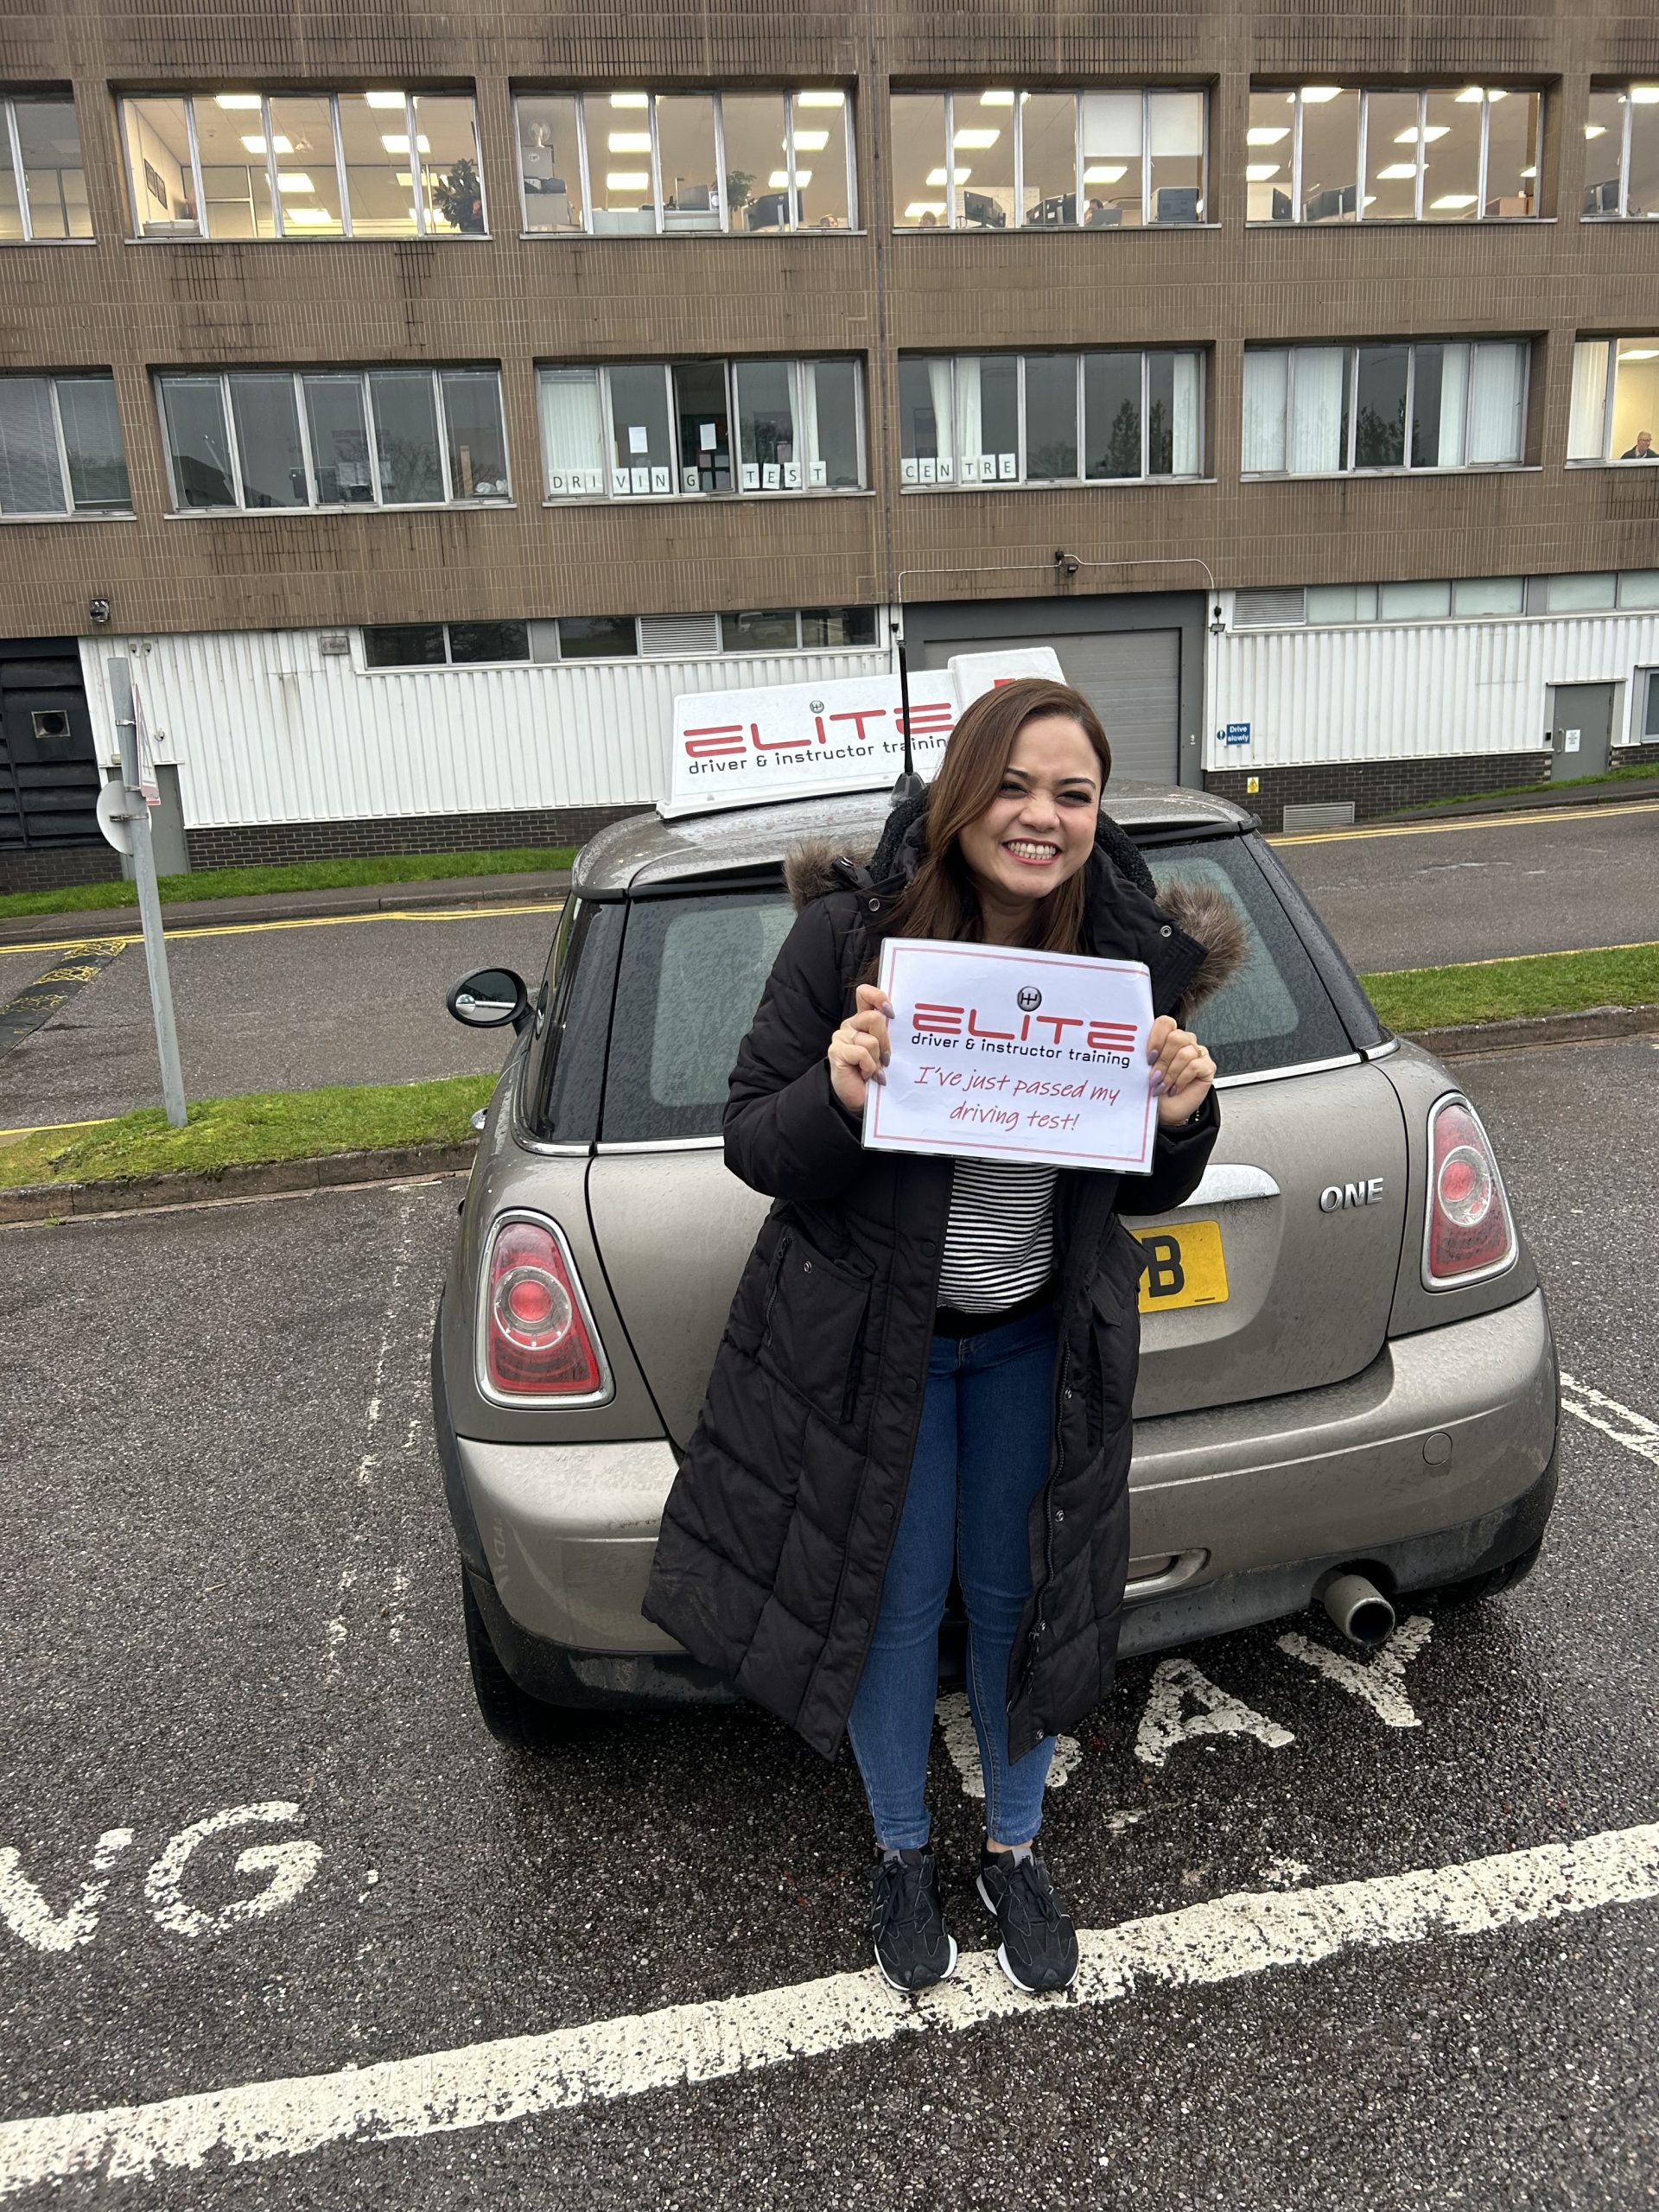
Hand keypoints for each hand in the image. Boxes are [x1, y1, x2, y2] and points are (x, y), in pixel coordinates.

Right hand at [827, 984, 892, 1114]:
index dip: (878, 997)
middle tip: (886, 1058)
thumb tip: (906, 1024)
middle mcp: (851, 1025)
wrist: (861, 1099)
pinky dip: (869, 1067)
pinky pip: (862, 1053)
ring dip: (877, 1059)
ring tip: (874, 1070)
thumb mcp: (887, 1050)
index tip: (890, 1013)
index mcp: (863, 1020)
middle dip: (885, 1041)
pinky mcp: (836, 1052)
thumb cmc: (876, 1074)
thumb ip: (890, 1034)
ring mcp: (841, 1038)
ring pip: (870, 1040)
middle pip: (873, 1018)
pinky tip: (867, 1075)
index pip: (865, 994)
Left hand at [1147, 1015, 1214, 1127]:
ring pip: (1186, 1052)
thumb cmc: (1155, 1090)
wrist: (1166, 1111)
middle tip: (1154, 1077)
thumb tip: (1137, 1048)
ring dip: (1170, 1073)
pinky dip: (1182, 1079)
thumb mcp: (1145, 1070)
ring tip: (1163, 1086)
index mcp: (1167, 1038)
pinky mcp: (1208, 1066)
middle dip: (1163, 1060)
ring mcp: (1198, 1053)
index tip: (1148, 1057)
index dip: (1156, 1038)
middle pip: (1176, 1037)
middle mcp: (1184, 1042)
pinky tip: (1176, 1088)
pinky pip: (1195, 1065)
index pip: (1165, 1023)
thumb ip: (1145, 1055)